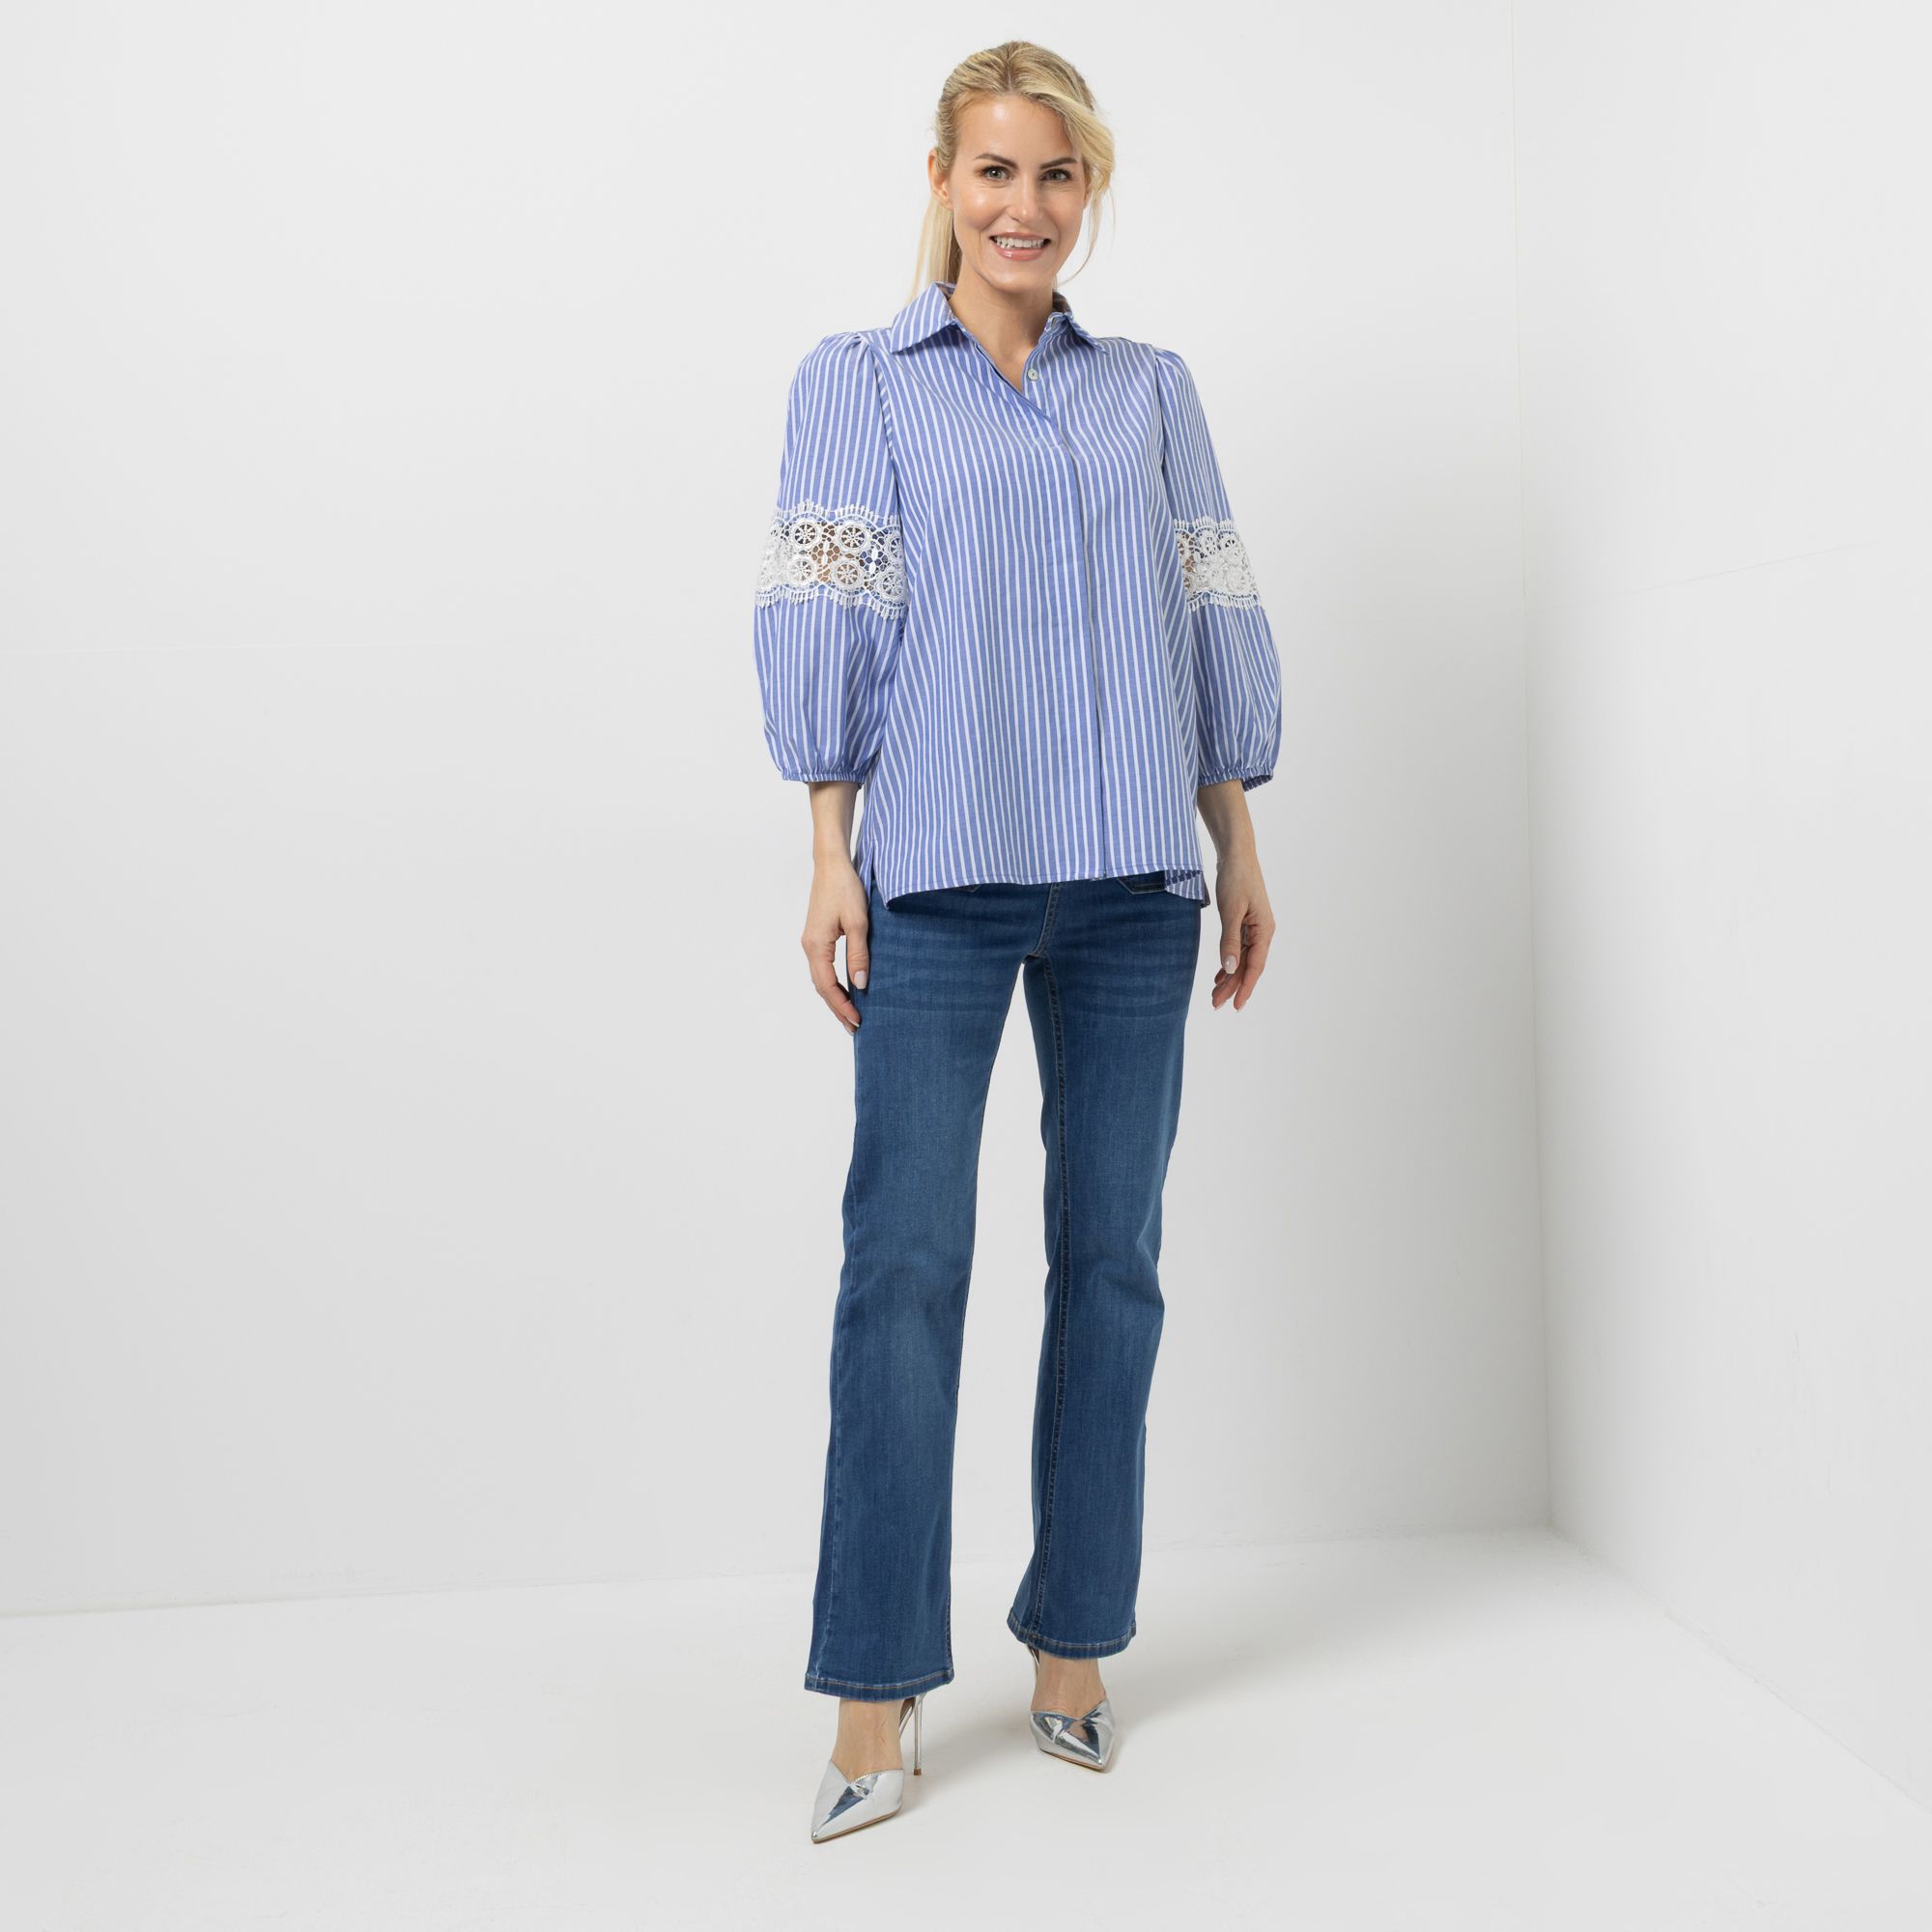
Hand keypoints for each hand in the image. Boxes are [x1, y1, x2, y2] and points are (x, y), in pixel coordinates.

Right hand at [802, 859, 869, 1032]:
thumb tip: (860, 984)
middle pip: (821, 987)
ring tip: (850, 1014)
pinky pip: (822, 967)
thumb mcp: (859, 922)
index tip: (857, 1021)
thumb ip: (859, 954)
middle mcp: (809, 946)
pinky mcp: (816, 936)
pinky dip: (832, 982)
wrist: (831, 864)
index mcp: (816, 945)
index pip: (827, 986)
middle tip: (854, 1027)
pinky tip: (845, 988)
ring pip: (820, 978)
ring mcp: (811, 941)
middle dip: (837, 1008)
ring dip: (834, 997)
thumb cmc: (845, 888)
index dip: (842, 1006)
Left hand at [1209, 854, 1274, 1010]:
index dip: (1245, 988)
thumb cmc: (1236, 879)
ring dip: (1229, 977)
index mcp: (1265, 930)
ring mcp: (1254, 927)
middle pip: (1248, 966)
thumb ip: (1230, 941)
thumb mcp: (1231, 911)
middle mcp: (1263, 932)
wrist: (1236, 854)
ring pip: (1242, 959)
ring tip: (1215, 995)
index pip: (1255, 967)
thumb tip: (1230, 968)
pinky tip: (1220, 975)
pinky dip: (1229, 962)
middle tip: (1215, 1004)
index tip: (1236, 1006)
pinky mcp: (1245, 922)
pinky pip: (1238, 949)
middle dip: (1232, 986)